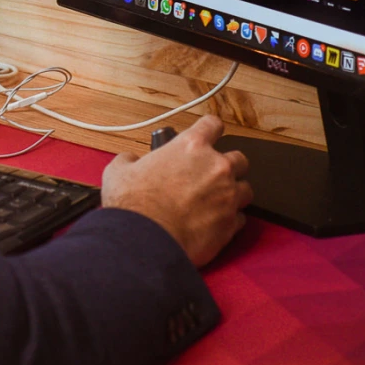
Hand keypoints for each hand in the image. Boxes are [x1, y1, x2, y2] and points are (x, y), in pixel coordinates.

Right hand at [101, 114, 251, 267]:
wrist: (145, 240)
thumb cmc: (134, 204)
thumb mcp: (119, 171)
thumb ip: (129, 160)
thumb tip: (130, 162)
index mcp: (191, 146)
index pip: (213, 124)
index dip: (211, 129)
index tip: (210, 134)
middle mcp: (215, 167)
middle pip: (240, 158)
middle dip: (229, 166)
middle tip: (213, 175)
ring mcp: (227, 196)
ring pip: (246, 189)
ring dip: (234, 193)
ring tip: (218, 201)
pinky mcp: (230, 225)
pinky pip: (241, 218)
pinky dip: (231, 220)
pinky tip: (216, 223)